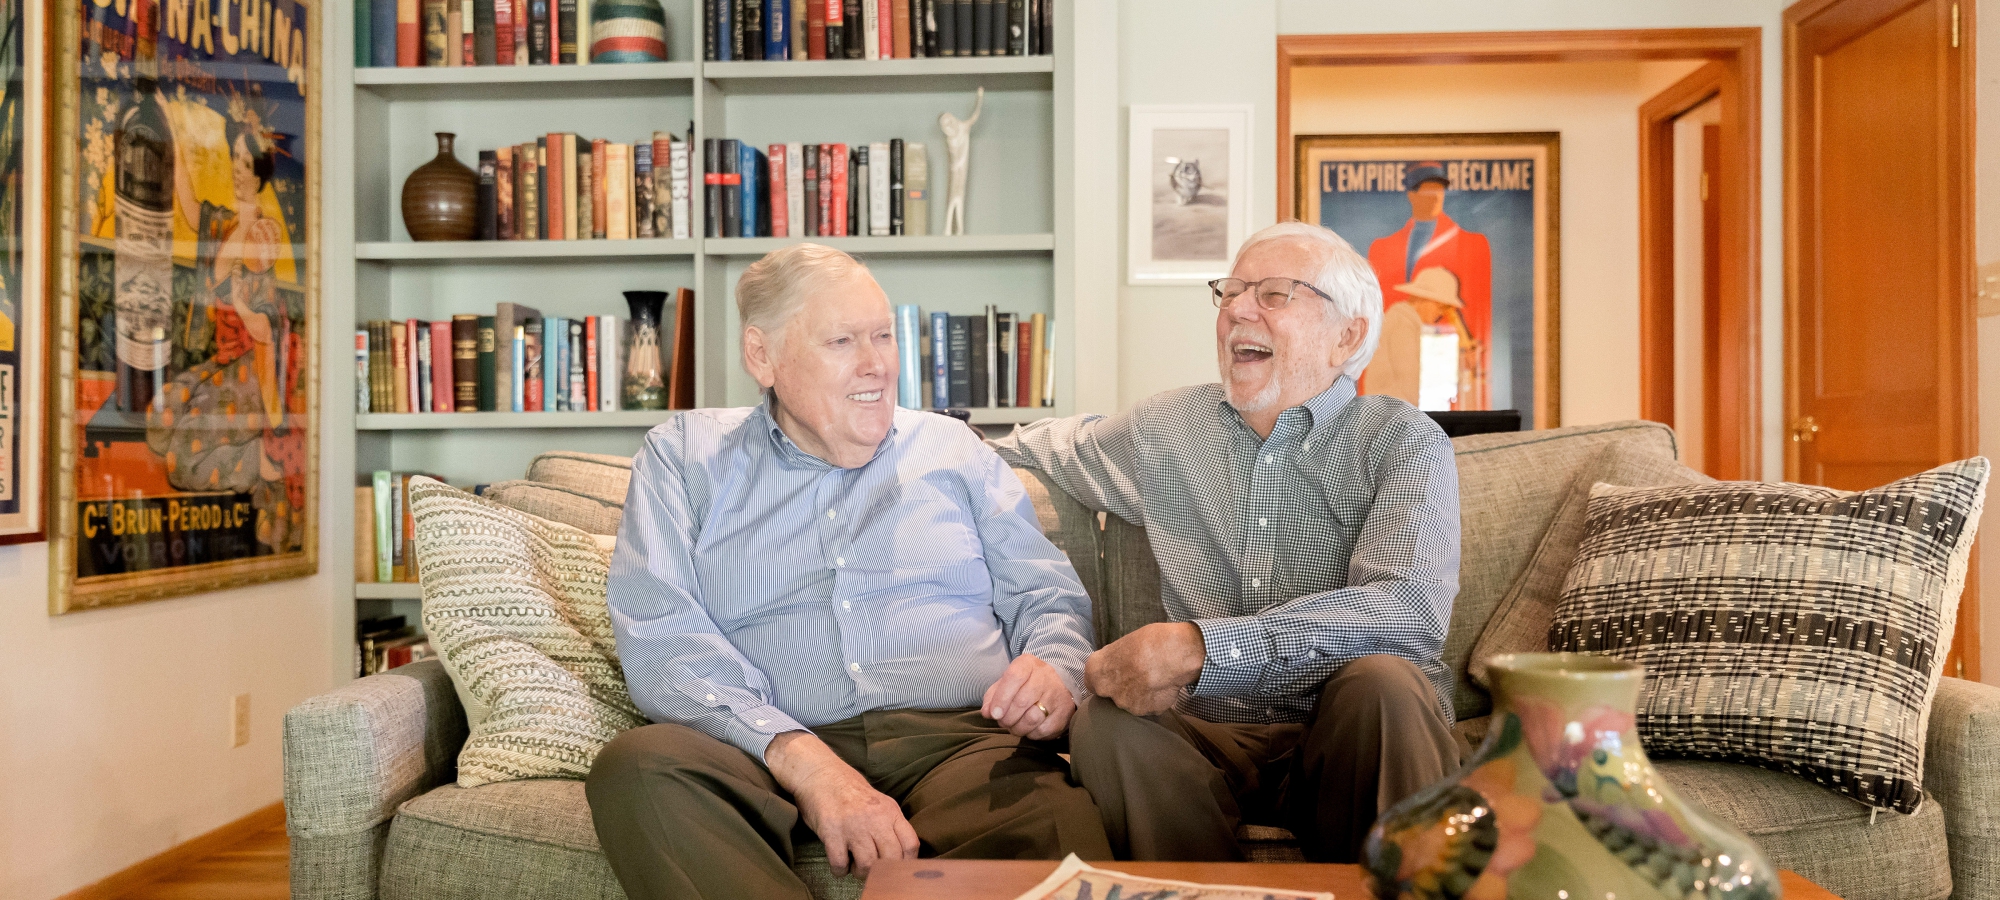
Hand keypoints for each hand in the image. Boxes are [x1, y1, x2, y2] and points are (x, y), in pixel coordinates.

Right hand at [765, 732, 918, 877]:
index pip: (910, 844)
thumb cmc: (850, 791)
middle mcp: (875, 818)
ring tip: (855, 866)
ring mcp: (853, 826)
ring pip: (868, 865)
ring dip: (861, 872)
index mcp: (890, 811)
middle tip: (873, 869)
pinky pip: (840, 864)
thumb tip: (902, 853)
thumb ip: (891, 823)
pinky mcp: (831, 833)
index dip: (907, 862)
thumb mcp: (879, 802)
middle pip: (891, 858)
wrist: (820, 774)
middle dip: (883, 871)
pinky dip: (840, 871)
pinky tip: (839, 863)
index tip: (898, 868)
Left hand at [980, 653, 1075, 739]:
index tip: (995, 714)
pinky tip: (1029, 729)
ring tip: (1014, 727)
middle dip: (1007, 718)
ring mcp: (1057, 695)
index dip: (1002, 698)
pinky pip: (1043, 730)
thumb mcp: (1008, 682)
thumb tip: (987, 712)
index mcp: (1028, 664)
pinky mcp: (1065, 712)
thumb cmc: (1027, 684)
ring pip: (1032, 719)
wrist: (1059, 684)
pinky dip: (1031, 734)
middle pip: (1022, 702)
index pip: (1014, 677)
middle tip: (1003, 722)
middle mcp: (1045, 677)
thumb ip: (993, 696)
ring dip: (1018, 728)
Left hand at [1083, 622, 1205, 715]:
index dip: (1105, 676)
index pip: (1092, 681)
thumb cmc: (1150, 641)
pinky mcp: (1146, 712)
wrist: (1176, 654)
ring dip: (1138, 695)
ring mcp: (1127, 705)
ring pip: (1130, 702)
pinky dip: (1153, 699)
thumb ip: (1113, 660)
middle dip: (1121, 686)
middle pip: (1111, 693)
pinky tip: (1163, 686)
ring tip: (1153, 679)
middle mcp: (1107, 691)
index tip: (1115, 671)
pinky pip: (1148, 706)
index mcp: (1096, 671)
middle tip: (1137, 673)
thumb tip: (1116, 666)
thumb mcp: (1123, 643)